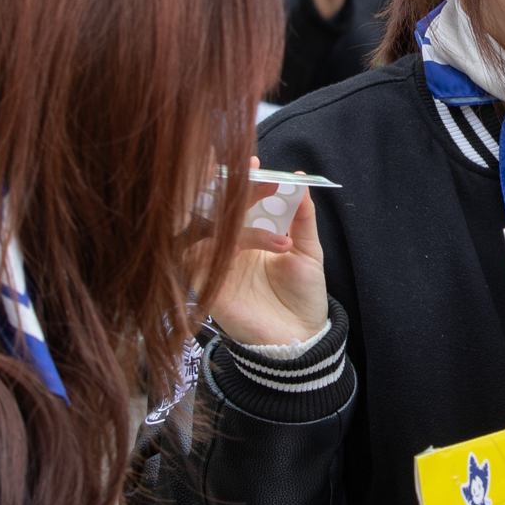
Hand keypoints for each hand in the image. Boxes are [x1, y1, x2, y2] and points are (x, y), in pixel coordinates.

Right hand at [203, 162, 328, 348]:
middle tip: (259, 181)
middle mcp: (230, 246)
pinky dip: (215, 250)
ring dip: (238, 225)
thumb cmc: (303, 295)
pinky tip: (240, 252)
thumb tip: (300, 180)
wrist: (300, 338)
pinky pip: (196, 260)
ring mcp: (216, 265)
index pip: (240, 200)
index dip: (245, 182)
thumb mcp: (308, 251)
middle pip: (220, 210)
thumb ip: (302, 218)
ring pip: (208, 231)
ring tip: (276, 239)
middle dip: (237, 192)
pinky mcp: (206, 287)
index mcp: (251, 233)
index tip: (256, 165)